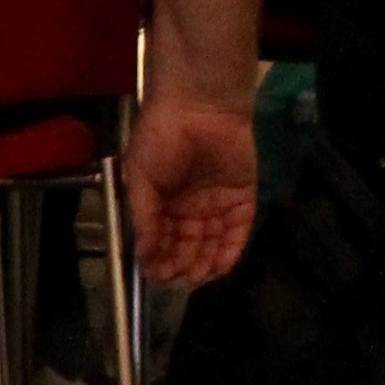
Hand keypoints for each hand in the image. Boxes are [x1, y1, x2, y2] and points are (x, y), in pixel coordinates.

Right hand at [122, 95, 258, 288]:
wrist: (199, 108)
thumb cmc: (161, 139)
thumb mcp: (141, 177)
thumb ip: (144, 218)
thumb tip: (142, 255)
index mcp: (162, 201)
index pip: (160, 237)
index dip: (158, 257)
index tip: (155, 274)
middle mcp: (189, 206)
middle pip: (187, 244)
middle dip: (181, 262)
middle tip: (178, 277)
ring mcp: (217, 204)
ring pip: (212, 242)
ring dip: (205, 261)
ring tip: (198, 275)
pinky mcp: (243, 199)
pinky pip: (239, 231)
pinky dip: (231, 250)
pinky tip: (221, 266)